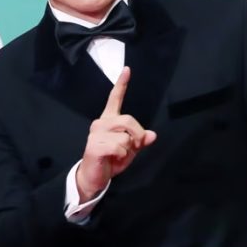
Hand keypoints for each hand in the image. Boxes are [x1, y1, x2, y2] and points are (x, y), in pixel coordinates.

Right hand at [76, 67, 156, 201]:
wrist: (94, 177)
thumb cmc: (111, 160)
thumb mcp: (130, 150)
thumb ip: (140, 141)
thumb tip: (153, 135)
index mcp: (109, 119)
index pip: (115, 98)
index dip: (121, 84)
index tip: (127, 69)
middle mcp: (101, 122)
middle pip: (128, 120)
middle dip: (137, 135)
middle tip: (133, 147)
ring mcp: (96, 133)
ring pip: (125, 137)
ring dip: (127, 150)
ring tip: (118, 155)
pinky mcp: (94, 145)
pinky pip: (118, 147)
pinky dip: (121, 156)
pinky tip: (112, 158)